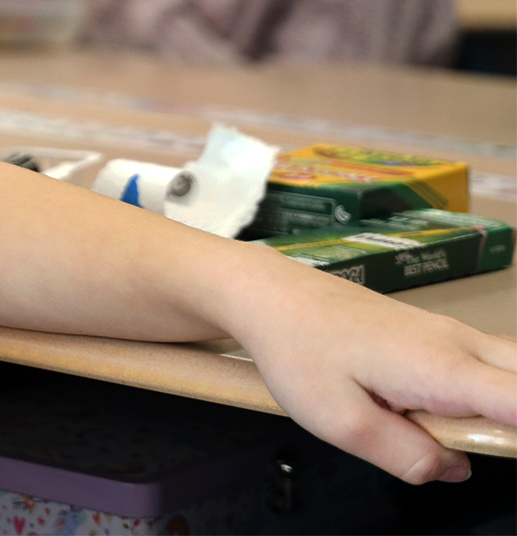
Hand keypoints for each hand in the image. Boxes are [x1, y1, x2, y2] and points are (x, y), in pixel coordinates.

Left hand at [229, 248, 516, 483]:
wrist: (270, 294)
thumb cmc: (297, 350)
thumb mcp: (340, 421)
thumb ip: (404, 455)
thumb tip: (454, 468)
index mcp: (443, 367)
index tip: (498, 445)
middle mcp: (460, 344)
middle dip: (512, 422)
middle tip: (455, 440)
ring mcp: (452, 334)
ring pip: (511, 370)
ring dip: (498, 407)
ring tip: (425, 423)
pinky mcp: (437, 336)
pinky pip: (488, 365)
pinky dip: (485, 391)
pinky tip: (425, 408)